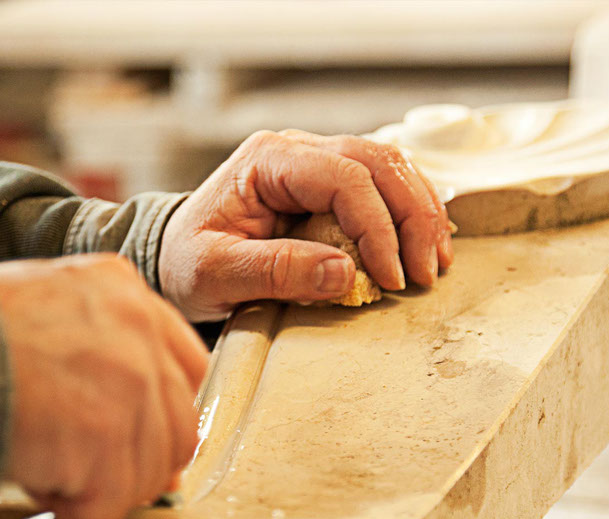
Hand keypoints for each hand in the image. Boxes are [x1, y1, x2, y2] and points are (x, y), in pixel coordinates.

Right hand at [0, 255, 208, 518]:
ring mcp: (130, 380)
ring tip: (46, 466)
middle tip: (84, 469)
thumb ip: (102, 353)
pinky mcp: (107, 431)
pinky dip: (78, 506)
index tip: (131, 438)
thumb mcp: (46, 310)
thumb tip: (141, 428)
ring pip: (151, 471)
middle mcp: (139, 330)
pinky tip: (38, 478)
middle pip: (179, 427)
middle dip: (135, 462)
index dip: (161, 414)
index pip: (185, 367)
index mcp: (123, 291)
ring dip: (100, 485)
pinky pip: (114, 500)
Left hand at [159, 129, 452, 320]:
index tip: (389, 277)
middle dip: (412, 217)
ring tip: (434, 263)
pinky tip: (424, 245)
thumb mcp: (216, 273)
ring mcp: (316, 163)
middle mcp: (296, 151)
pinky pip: (382, 186)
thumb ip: (275, 271)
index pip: (343, 177)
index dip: (377, 226)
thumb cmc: (186, 261)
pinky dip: (409, 214)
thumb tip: (345, 274)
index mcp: (267, 160)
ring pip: (389, 168)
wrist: (173, 256)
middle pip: (378, 163)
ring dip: (420, 213)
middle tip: (426, 272)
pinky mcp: (330, 186)